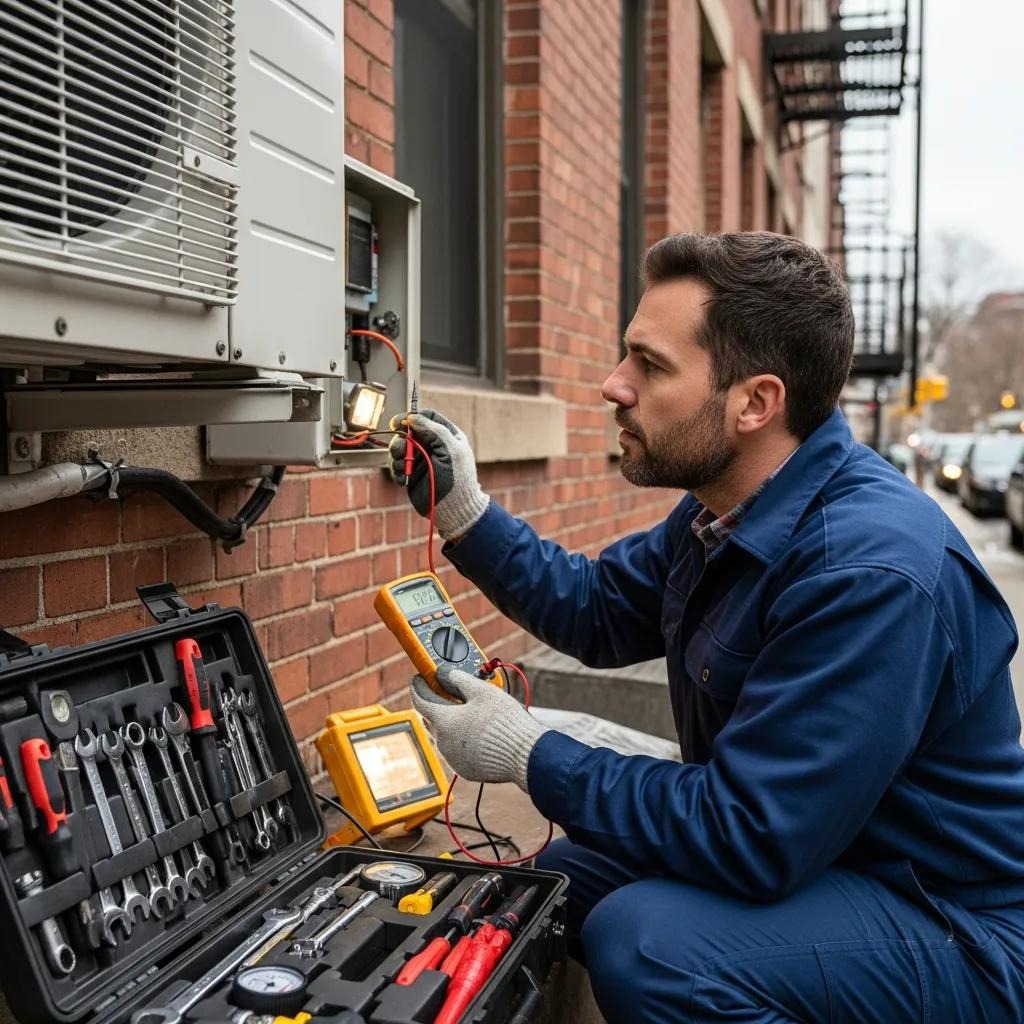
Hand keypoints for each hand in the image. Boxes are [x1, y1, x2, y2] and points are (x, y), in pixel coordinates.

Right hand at [388, 409, 489, 540]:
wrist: (454, 509)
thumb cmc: (458, 479)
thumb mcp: (451, 450)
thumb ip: (433, 430)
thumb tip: (412, 417)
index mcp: (446, 435)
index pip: (427, 416)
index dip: (412, 416)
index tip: (399, 422)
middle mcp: (432, 445)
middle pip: (408, 431)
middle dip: (401, 439)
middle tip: (400, 450)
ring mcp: (420, 459)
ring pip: (399, 448)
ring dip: (397, 456)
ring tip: (404, 467)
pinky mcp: (410, 474)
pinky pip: (396, 466)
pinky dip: (396, 471)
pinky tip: (404, 480)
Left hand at [410, 666, 547, 788]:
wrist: (523, 755)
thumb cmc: (504, 721)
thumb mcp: (482, 691)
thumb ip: (460, 679)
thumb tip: (446, 674)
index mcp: (444, 721)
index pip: (420, 701)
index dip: (418, 687)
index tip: (418, 678)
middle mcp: (443, 743)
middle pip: (431, 719)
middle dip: (435, 704)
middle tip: (446, 692)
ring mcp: (453, 759)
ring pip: (444, 736)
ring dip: (450, 723)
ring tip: (467, 712)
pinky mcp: (465, 770)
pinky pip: (457, 751)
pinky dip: (461, 740)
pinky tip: (476, 732)